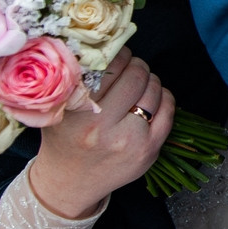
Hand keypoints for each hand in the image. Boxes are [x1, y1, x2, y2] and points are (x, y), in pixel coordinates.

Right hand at [26, 51, 174, 220]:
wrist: (69, 183)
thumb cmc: (63, 139)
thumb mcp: (59, 108)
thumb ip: (76, 79)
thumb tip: (103, 45)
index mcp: (79, 111)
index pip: (111, 65)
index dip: (118, 54)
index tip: (116, 54)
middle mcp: (104, 126)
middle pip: (137, 74)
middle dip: (136, 65)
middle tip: (130, 67)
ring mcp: (130, 140)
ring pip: (154, 89)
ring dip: (150, 80)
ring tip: (139, 84)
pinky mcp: (149, 151)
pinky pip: (168, 110)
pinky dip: (164, 97)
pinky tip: (152, 99)